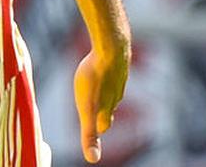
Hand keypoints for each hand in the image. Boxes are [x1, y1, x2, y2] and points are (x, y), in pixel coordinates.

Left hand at [73, 47, 128, 163]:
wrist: (111, 49)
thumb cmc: (95, 79)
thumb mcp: (86, 109)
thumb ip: (89, 135)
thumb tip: (93, 160)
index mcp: (106, 107)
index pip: (103, 124)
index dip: (97, 128)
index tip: (95, 131)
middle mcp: (115, 95)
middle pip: (109, 108)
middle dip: (102, 112)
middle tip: (95, 113)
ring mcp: (119, 79)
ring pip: (112, 90)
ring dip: (105, 92)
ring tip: (97, 90)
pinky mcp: (119, 63)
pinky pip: (113, 71)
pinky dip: (107, 74)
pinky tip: (102, 67)